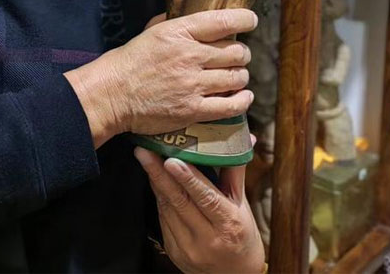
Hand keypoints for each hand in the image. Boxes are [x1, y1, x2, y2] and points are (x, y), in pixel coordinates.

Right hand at [65, 9, 255, 146]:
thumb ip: (174, 20)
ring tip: (235, 77)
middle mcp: (189, 56)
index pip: (223, 21)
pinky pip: (231, 105)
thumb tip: (192, 8)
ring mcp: (192, 84)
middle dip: (242, 54)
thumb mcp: (151, 31)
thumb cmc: (130, 61)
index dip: (244, 19)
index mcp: (178, 32)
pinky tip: (242, 96)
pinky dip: (242, 100)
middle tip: (236, 57)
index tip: (251, 21)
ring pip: (237, 77)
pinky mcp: (192, 109)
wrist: (111, 94)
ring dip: (241, 77)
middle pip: (237, 52)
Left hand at [135, 147, 264, 272]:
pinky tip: (154, 181)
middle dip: (158, 174)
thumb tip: (244, 138)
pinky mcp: (174, 252)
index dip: (188, 179)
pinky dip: (159, 198)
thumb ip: (235, 172)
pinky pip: (162, 219)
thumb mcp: (242, 205)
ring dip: (155, 182)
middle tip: (144, 152)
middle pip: (179, 202)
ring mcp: (188, 248)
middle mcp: (207, 239)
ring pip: (167, 209)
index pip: (206, 198)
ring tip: (145, 158)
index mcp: (229, 225)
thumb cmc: (242, 235)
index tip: (171, 160)